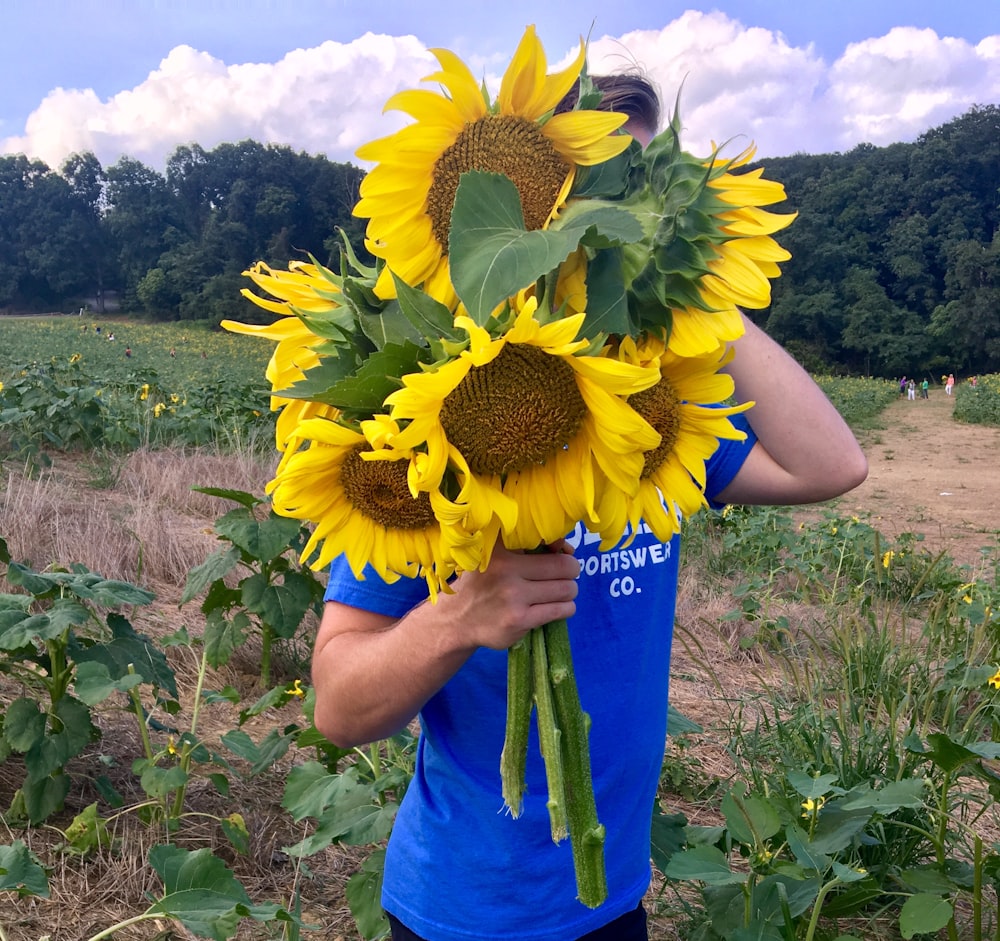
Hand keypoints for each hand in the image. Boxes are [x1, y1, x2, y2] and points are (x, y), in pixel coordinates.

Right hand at [436, 542, 579, 650]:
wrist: (457, 619)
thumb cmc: (482, 582)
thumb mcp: (494, 555)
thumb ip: (525, 546)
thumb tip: (566, 549)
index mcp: (501, 549)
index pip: (547, 540)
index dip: (561, 548)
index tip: (562, 554)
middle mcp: (506, 570)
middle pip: (564, 567)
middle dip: (570, 571)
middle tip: (564, 576)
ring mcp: (513, 597)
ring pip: (566, 590)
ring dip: (569, 592)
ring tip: (559, 593)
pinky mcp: (519, 620)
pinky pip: (560, 610)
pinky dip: (565, 608)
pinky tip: (556, 607)